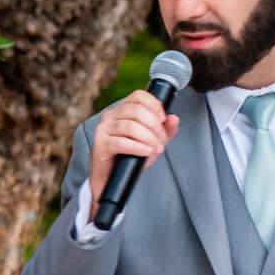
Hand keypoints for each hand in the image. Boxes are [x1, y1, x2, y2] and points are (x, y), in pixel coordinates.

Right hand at [86, 89, 183, 204]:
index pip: (139, 96)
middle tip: (162, 141)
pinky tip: (146, 152)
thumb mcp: (153, 141)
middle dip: (155, 126)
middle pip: (136, 110)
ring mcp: (103, 129)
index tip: (163, 119)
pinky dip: (138, 147)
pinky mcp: (100, 144)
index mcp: (123, 109)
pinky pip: (122, 142)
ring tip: (156, 149)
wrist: (112, 178)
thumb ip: (165, 129)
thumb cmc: (130, 156)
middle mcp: (111, 115)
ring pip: (130, 126)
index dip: (154, 105)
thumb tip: (174, 118)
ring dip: (148, 138)